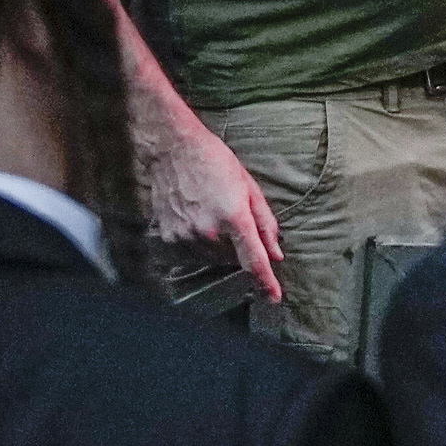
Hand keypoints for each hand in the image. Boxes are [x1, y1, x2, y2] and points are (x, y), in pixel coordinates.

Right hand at [136, 95, 281, 306]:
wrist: (173, 147)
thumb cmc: (214, 161)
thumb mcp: (248, 186)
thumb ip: (264, 222)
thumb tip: (276, 253)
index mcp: (234, 215)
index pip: (254, 260)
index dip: (266, 282)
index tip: (274, 297)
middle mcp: (209, 230)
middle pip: (232, 260)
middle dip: (238, 249)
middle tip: (229, 219)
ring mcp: (186, 235)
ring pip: (211, 259)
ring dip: (217, 248)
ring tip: (210, 215)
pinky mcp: (169, 236)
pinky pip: (190, 253)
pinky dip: (197, 244)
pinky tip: (195, 219)